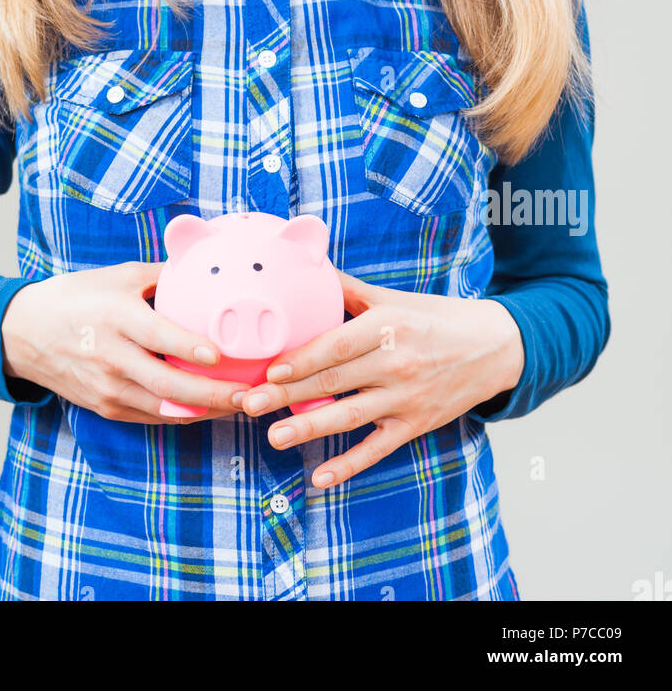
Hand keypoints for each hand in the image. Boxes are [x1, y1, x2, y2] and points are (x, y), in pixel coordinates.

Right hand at [1, 262, 251, 424]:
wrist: (24, 333)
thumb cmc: (76, 298)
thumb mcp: (117, 276)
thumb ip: (162, 276)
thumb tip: (206, 265)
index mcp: (116, 317)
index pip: (158, 336)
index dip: (189, 348)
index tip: (221, 355)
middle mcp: (111, 356)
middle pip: (167, 384)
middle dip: (212, 393)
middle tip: (249, 394)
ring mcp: (107, 387)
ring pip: (163, 409)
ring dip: (204, 411)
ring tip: (240, 406)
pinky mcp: (105, 407)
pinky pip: (151, 417)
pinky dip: (182, 416)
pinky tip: (209, 410)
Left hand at [239, 270, 524, 488]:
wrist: (493, 348)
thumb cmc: (435, 318)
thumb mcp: (395, 299)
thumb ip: (349, 290)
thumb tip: (310, 266)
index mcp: (387, 328)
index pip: (336, 347)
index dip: (301, 360)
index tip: (268, 370)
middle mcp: (396, 364)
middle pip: (334, 383)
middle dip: (288, 395)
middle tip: (250, 404)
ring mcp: (406, 398)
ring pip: (350, 417)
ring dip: (309, 429)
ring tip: (274, 437)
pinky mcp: (416, 425)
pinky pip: (378, 449)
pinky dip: (349, 464)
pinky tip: (320, 477)